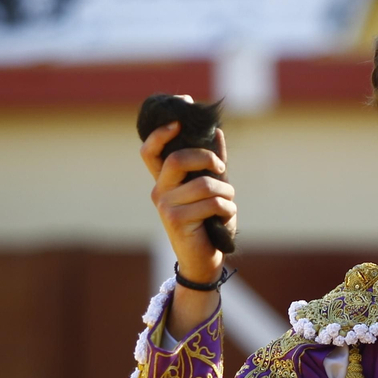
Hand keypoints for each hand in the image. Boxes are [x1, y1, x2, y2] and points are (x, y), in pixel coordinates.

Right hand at [139, 119, 236, 337]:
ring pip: (204, 183)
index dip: (160, 132)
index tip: (178, 118)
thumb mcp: (213, 188)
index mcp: (164, 181)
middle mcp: (159, 191)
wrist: (204, 259)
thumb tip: (216, 131)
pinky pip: (211, 202)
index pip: (150, 151)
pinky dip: (227, 208)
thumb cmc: (209, 222)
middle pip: (178, 159)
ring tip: (227, 204)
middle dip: (206, 158)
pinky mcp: (176, 220)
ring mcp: (165, 206)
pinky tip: (225, 217)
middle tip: (220, 168)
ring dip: (226, 193)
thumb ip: (213, 162)